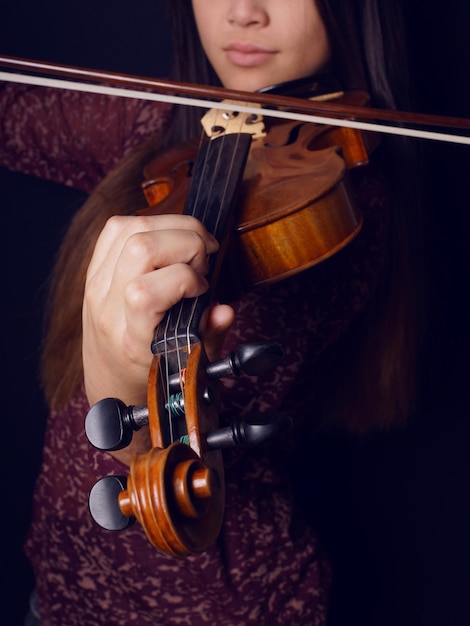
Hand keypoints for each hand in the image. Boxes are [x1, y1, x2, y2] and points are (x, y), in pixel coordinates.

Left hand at [82, 214, 233, 410]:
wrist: (110, 377)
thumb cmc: (152, 369)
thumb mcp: (189, 363)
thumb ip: (209, 336)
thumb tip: (224, 310)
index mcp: (132, 339)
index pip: (146, 292)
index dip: (186, 279)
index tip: (202, 289)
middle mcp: (108, 309)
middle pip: (140, 247)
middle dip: (187, 241)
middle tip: (202, 260)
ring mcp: (96, 285)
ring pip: (129, 229)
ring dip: (171, 226)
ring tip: (190, 246)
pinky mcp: (93, 270)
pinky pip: (116, 228)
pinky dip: (149, 224)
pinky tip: (167, 240)